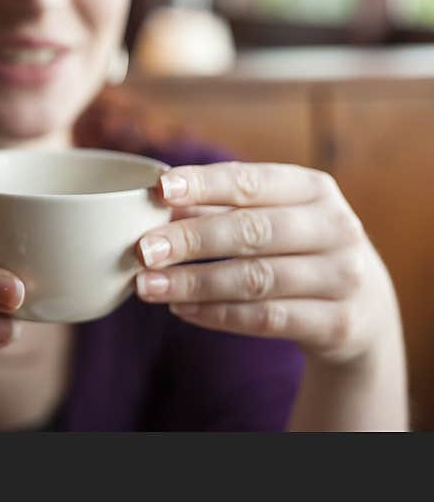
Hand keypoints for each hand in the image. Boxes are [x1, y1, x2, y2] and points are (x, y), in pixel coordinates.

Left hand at [134, 162, 399, 366]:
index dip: (203, 184)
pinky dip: (218, 314)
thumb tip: (154, 200)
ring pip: (255, 280)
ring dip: (194, 283)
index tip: (158, 189)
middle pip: (251, 231)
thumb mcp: (270, 216)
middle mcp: (335, 227)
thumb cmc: (295, 246)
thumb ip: (218, 206)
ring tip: (147, 286)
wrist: (362, 306)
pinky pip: (266, 319)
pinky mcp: (338, 323)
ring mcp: (342, 277)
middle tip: (142, 250)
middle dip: (190, 240)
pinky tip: (181, 310)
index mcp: (313, 189)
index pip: (250, 181)